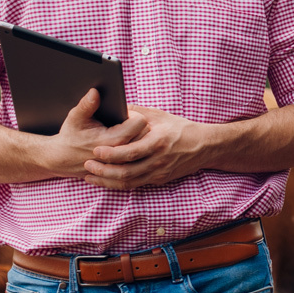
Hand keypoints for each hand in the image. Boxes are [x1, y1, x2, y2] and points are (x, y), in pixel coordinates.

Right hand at [39, 88, 147, 180]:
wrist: (63, 160)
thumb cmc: (71, 137)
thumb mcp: (75, 118)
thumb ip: (87, 105)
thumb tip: (95, 91)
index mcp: (113, 140)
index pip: (140, 122)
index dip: (134, 114)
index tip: (125, 113)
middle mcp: (122, 154)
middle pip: (146, 133)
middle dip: (138, 124)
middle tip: (125, 122)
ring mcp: (124, 163)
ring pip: (145, 145)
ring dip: (139, 136)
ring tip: (124, 131)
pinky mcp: (124, 168)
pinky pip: (140, 155)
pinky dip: (136, 147)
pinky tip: (125, 142)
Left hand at [82, 107, 217, 190]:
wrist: (205, 146)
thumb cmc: (181, 128)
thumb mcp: (160, 116)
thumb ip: (136, 113)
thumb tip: (114, 108)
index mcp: (157, 143)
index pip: (130, 152)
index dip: (111, 154)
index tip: (96, 151)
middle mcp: (158, 161)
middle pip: (126, 172)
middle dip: (104, 171)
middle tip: (88, 165)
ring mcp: (159, 172)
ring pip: (129, 183)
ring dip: (108, 181)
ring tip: (91, 176)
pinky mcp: (160, 179)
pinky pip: (136, 185)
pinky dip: (119, 184)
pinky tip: (106, 180)